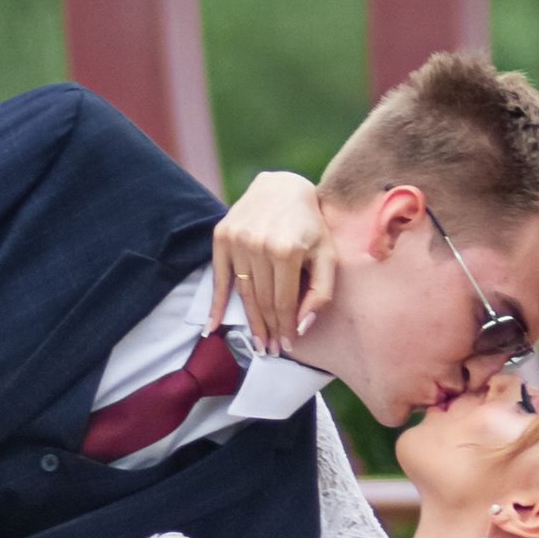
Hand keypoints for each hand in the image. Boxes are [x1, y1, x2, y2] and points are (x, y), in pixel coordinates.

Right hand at [210, 169, 332, 355]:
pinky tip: (211, 327)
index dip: (285, 327)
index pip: (284, 302)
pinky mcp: (221, 236)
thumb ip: (321, 291)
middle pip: (262, 301)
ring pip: (243, 294)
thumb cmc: (310, 224)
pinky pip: (218, 278)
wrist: (282, 187)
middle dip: (268, 329)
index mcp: (287, 251)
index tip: (287, 345)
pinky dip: (215, 305)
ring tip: (256, 342)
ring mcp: (237, 240)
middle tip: (269, 350)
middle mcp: (259, 245)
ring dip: (249, 322)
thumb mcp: (327, 254)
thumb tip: (303, 325)